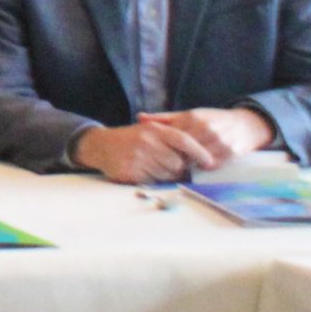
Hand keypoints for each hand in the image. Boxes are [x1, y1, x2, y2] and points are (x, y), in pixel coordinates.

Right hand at [73, 119, 216, 183]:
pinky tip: (145, 172)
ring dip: (166, 175)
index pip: (184, 140)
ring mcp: (138, 158)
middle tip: (172, 166)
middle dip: (179, 168)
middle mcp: (146, 142)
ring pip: (167, 174)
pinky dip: (153, 180)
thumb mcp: (149, 130)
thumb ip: (171, 138)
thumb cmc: (131, 139)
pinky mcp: (130, 172)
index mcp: (154, 129)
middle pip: (178, 163)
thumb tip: (198, 154)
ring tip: (155, 168)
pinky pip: (153, 182)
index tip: (209, 162)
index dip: (199, 152)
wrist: (101, 145)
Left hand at [141, 107, 274, 167]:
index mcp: (192, 117)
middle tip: (167, 164)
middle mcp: (206, 128)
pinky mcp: (230, 152)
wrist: (245, 124)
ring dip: (189, 165)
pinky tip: (199, 166)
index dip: (163, 147)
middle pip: (183, 150)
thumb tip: (139, 117)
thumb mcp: (187, 115)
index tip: (156, 153)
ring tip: (182, 166)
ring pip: (197, 160)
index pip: (171, 137)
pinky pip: (212, 165)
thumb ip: (163, 118)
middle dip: (175, 158)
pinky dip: (204, 167)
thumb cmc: (210, 120)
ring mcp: (219, 140)